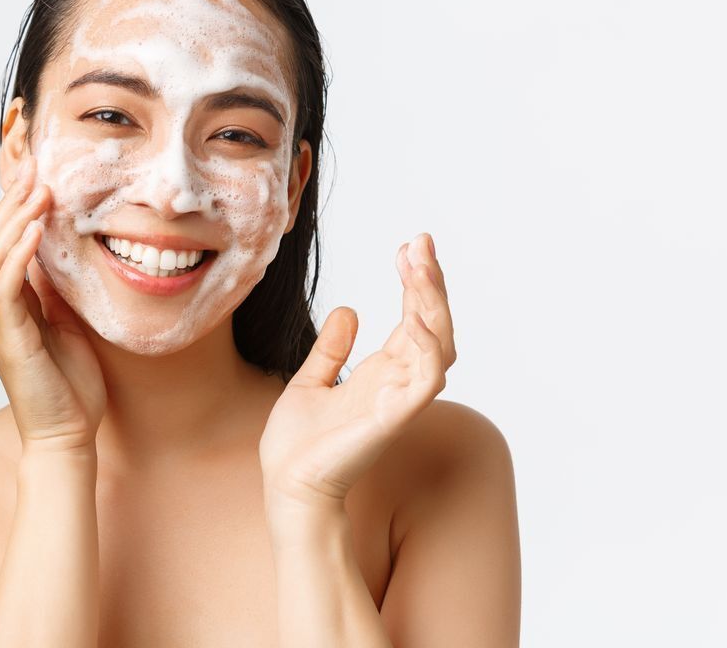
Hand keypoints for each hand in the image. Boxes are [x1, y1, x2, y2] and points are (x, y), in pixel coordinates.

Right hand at [0, 154, 105, 452]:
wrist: (68, 438)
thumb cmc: (72, 387)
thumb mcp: (69, 325)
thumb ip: (59, 292)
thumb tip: (64, 255)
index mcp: (10, 308)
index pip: (3, 246)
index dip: (16, 209)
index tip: (39, 175)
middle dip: (11, 202)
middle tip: (34, 167)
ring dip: (14, 219)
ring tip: (36, 188)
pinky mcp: (8, 339)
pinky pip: (6, 286)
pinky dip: (18, 254)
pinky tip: (34, 230)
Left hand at [259, 233, 455, 508]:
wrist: (286, 485)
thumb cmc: (298, 444)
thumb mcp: (309, 380)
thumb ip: (331, 349)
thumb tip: (348, 311)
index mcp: (382, 373)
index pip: (414, 319)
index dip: (415, 282)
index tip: (408, 246)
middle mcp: (398, 382)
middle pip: (433, 323)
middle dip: (430, 281)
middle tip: (421, 242)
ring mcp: (401, 398)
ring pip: (440, 343)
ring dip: (433, 302)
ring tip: (419, 265)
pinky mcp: (395, 416)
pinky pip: (428, 378)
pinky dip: (431, 347)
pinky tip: (419, 317)